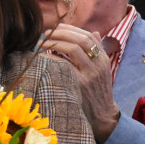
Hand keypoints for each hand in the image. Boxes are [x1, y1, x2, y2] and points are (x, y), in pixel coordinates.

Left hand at [40, 23, 119, 141]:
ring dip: (54, 42)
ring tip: (41, 43)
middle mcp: (98, 65)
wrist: (102, 116)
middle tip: (44, 33)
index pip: (88, 36)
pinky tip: (42, 58)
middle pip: (80, 40)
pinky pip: (63, 65)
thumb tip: (93, 32)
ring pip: (72, 49)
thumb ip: (96, 52)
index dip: (71, 29)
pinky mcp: (78, 85)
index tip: (56, 27)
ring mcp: (89, 75)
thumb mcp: (102, 71)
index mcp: (103, 59)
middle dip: (60, 33)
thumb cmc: (97, 92)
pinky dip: (51, 58)